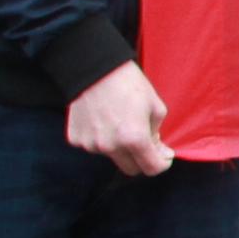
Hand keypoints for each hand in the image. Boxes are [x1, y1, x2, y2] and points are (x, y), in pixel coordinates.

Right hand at [65, 60, 170, 175]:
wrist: (94, 69)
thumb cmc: (129, 84)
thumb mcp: (155, 106)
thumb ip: (157, 134)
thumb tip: (159, 152)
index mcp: (133, 139)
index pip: (151, 169)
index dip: (161, 163)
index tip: (163, 156)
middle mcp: (110, 147)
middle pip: (131, 169)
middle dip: (141, 159)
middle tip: (145, 143)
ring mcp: (90, 144)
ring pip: (111, 157)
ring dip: (119, 148)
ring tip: (119, 123)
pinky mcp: (75, 139)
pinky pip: (93, 147)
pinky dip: (101, 139)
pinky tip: (102, 120)